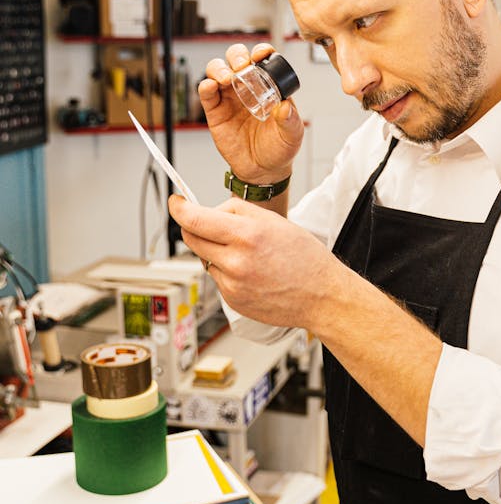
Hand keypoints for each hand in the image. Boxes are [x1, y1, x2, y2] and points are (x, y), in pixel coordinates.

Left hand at [169, 195, 344, 330]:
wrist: (321, 296)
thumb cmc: (304, 258)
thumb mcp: (274, 221)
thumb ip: (237, 211)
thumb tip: (210, 211)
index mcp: (247, 236)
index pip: (195, 220)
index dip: (179, 209)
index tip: (176, 203)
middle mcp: (236, 262)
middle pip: (192, 239)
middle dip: (195, 227)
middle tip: (209, 224)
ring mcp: (232, 284)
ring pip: (205, 258)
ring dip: (215, 251)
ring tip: (248, 255)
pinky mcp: (232, 300)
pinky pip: (217, 278)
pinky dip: (227, 271)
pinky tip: (252, 272)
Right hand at [198, 42, 303, 184]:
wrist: (263, 170)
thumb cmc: (279, 148)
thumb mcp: (292, 134)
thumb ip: (290, 121)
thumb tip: (285, 107)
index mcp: (268, 86)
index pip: (262, 60)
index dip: (261, 52)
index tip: (262, 55)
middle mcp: (247, 87)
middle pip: (236, 58)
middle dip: (237, 55)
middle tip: (241, 65)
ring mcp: (229, 97)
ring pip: (217, 70)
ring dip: (219, 68)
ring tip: (226, 78)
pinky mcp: (215, 111)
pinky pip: (206, 93)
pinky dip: (205, 85)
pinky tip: (211, 87)